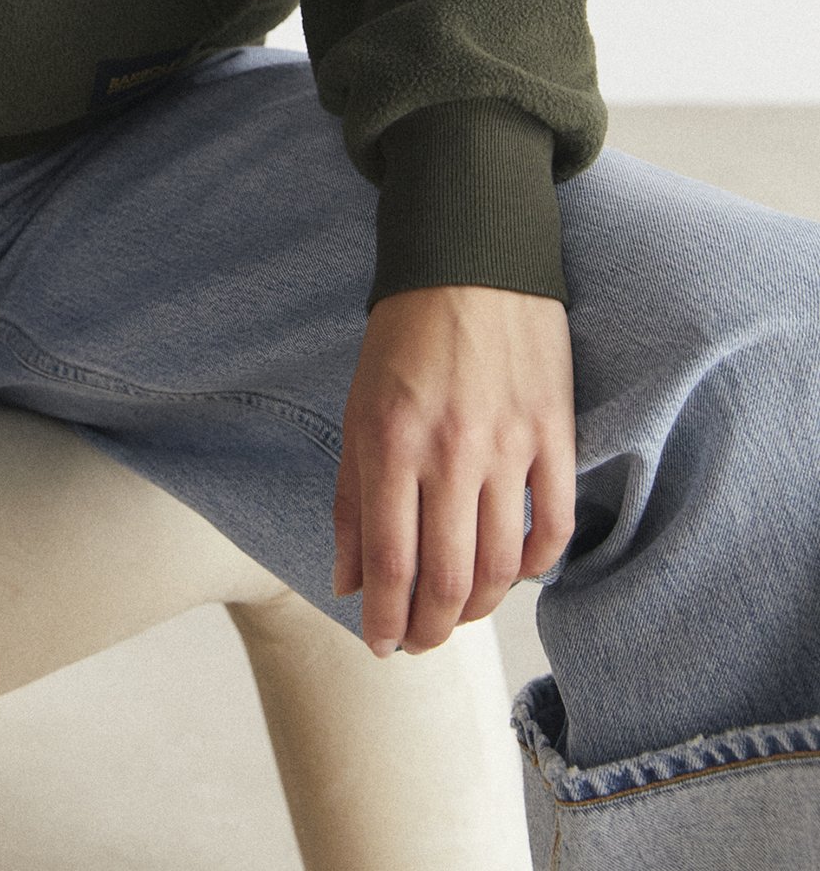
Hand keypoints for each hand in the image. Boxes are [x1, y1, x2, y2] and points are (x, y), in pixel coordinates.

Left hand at [332, 281, 575, 656]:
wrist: (471, 258)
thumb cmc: (404, 335)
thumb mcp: (357, 408)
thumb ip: (351, 499)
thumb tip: (348, 583)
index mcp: (391, 443)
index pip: (391, 565)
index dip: (385, 620)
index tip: (380, 645)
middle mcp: (451, 452)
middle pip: (449, 579)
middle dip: (430, 629)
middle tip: (419, 643)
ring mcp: (509, 445)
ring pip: (504, 565)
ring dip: (480, 607)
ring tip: (459, 614)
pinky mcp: (555, 433)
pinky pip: (555, 526)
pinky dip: (539, 566)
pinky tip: (517, 572)